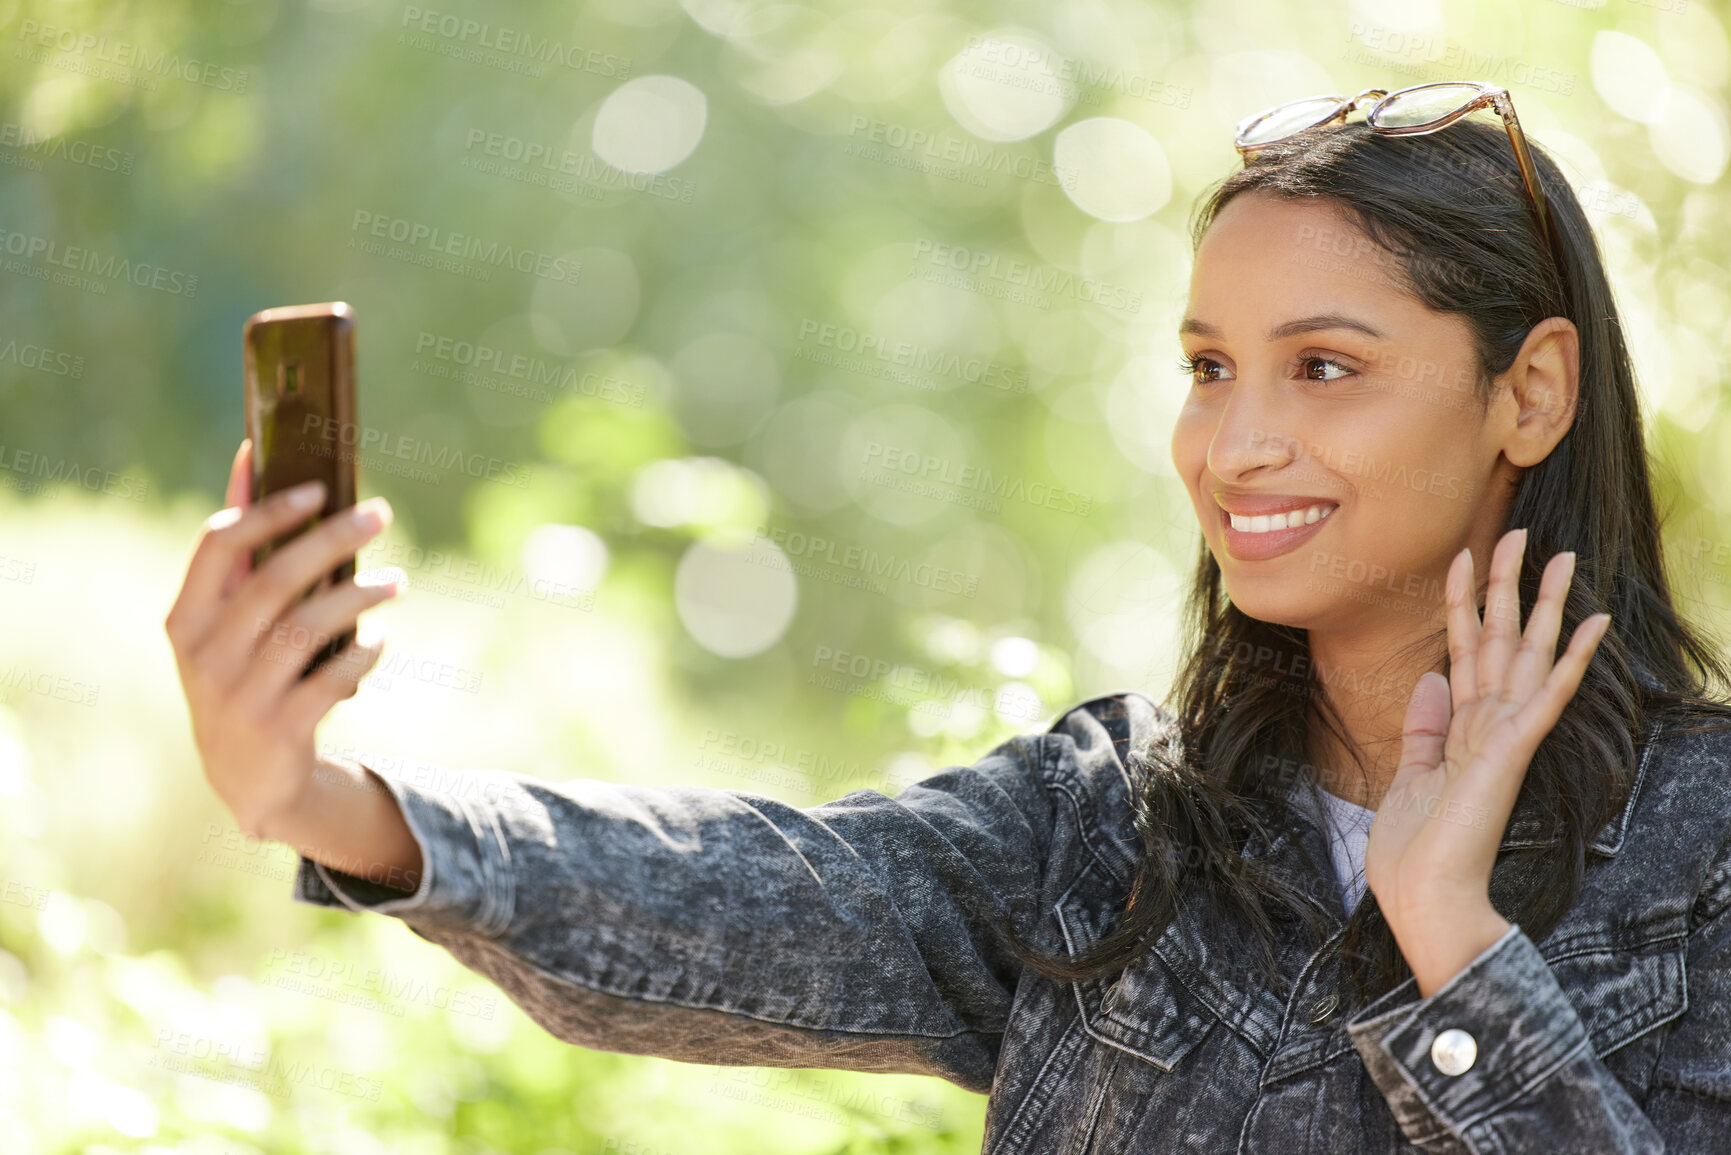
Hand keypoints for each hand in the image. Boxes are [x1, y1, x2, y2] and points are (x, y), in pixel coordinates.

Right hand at [165, 440, 401, 836]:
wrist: (248, 781)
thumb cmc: (243, 677)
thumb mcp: (224, 626)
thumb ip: (241, 555)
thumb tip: (253, 457)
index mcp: (186, 619)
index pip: (219, 545)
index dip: (267, 509)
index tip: (318, 487)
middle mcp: (206, 654)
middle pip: (276, 578)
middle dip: (333, 539)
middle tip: (380, 514)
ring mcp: (241, 693)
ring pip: (310, 626)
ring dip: (362, 595)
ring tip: (396, 582)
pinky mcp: (281, 728)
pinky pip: (333, 676)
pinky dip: (364, 651)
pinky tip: (382, 638)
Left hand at [1364, 527, 1611, 994]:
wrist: (1422, 899)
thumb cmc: (1415, 851)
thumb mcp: (1406, 776)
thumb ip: (1422, 728)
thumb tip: (1429, 678)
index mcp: (1461, 731)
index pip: (1465, 652)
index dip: (1463, 603)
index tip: (1462, 557)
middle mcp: (1488, 727)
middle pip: (1501, 641)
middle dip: (1507, 587)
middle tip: (1521, 532)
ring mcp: (1503, 738)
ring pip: (1527, 655)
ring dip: (1543, 605)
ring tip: (1562, 555)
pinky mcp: (1511, 753)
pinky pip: (1545, 696)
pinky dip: (1568, 659)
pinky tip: (1593, 624)